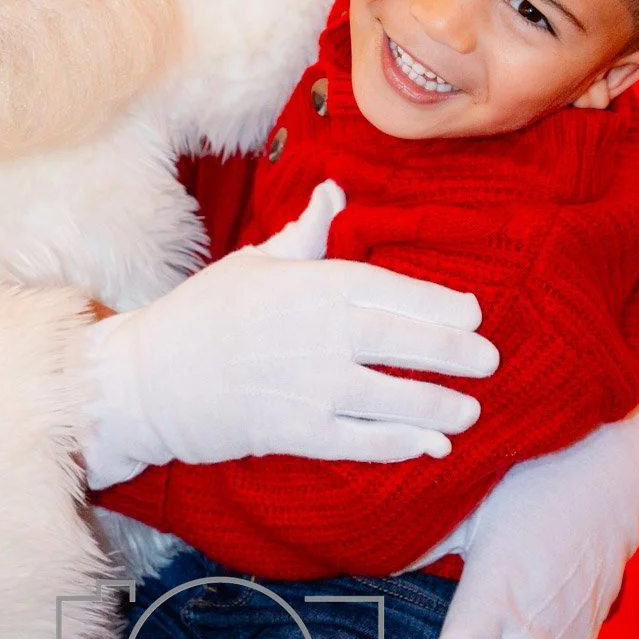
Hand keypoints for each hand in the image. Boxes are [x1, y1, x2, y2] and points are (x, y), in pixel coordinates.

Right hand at [81, 180, 496, 488]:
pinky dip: (402, 445)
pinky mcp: (297, 433)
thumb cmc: (203, 314)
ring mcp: (312, 386)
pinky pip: (364, 442)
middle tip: (489, 361)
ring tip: (469, 411)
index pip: (394, 291)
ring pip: (395, 397)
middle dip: (456, 354)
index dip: (440, 305)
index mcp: (314, 283)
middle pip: (407, 343)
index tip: (473, 314)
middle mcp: (322, 333)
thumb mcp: (255, 261)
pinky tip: (430, 446)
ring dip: (440, 406)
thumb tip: (334, 192)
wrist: (149, 379)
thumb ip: (306, 234)